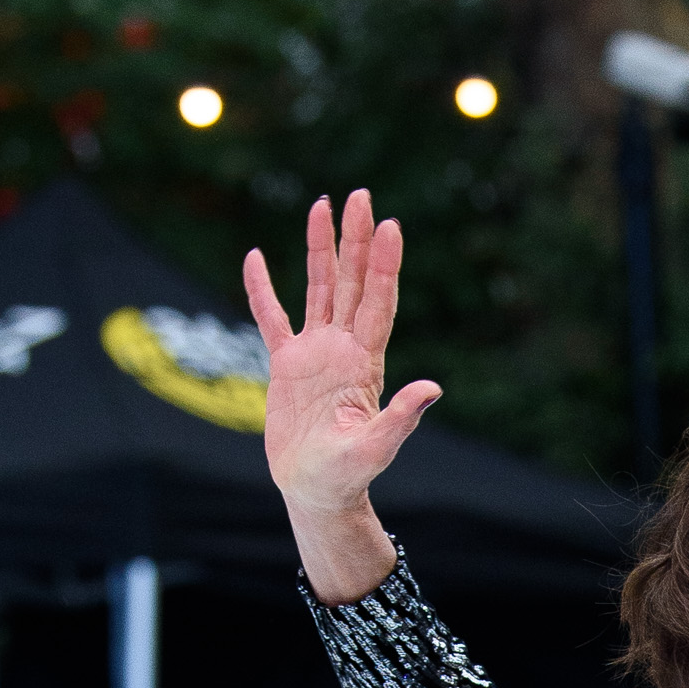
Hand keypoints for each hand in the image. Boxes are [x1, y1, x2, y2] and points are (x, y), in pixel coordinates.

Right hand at [242, 192, 442, 600]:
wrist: (316, 493)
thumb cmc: (347, 477)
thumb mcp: (375, 448)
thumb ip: (400, 418)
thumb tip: (433, 389)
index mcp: (364, 364)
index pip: (378, 303)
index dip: (385, 265)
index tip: (391, 225)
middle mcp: (342, 349)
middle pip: (353, 282)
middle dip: (356, 238)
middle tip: (361, 195)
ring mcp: (314, 354)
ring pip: (319, 288)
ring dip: (320, 248)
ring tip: (322, 204)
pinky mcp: (286, 365)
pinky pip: (272, 318)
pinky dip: (262, 289)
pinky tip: (255, 256)